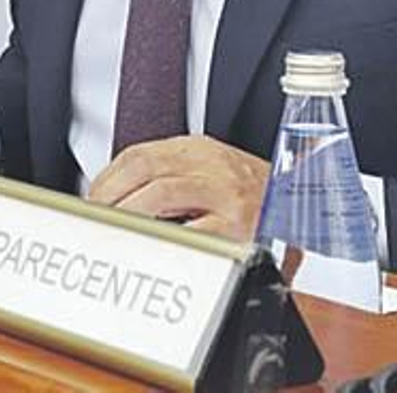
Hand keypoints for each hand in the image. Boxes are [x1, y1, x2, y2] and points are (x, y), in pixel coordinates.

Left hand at [87, 136, 270, 241]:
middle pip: (144, 169)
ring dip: (128, 215)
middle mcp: (212, 164)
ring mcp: (227, 194)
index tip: (92, 200)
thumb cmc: (254, 196)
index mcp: (200, 149)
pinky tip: (152, 248)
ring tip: (115, 233)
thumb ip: (171, 176)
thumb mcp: (211, 172)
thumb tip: (117, 200)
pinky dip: (166, 239)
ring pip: (161, 193)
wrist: (304, 209)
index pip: (139, 154)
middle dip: (110, 196)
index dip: (107, 178)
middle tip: (95, 220)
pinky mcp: (240, 226)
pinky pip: (193, 232)